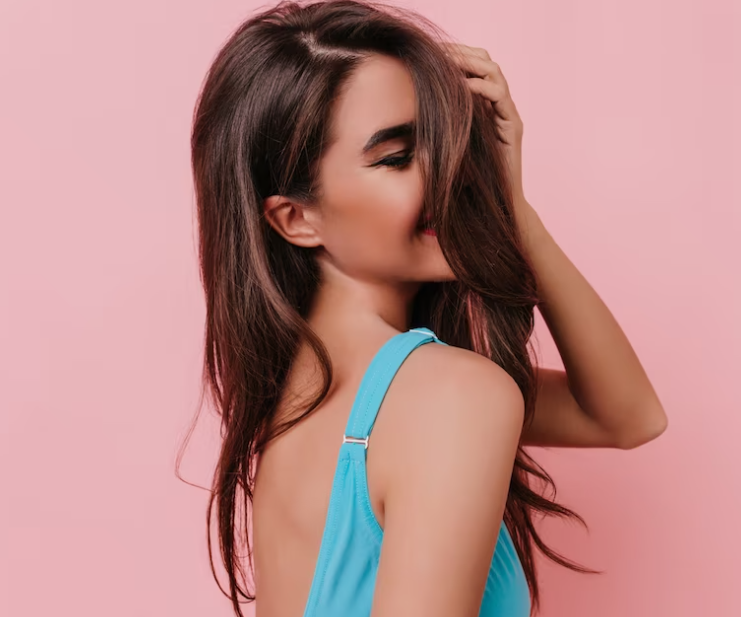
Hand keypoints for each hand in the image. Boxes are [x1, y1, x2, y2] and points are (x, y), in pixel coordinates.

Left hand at [441, 43, 525, 203]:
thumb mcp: (447, 146)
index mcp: (483, 107)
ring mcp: (508, 116)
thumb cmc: (468, 182)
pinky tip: (464, 87)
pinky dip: (482, 87)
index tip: (430, 52)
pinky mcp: (513, 128)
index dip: (454, 56)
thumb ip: (439, 126)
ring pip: (495, 74)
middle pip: (486, 62)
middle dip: (462, 52)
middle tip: (438, 51)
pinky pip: (501, 97)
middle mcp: (498, 107)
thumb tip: (408, 112)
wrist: (494, 207)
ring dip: (471, 63)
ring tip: (449, 62)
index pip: (473, 68)